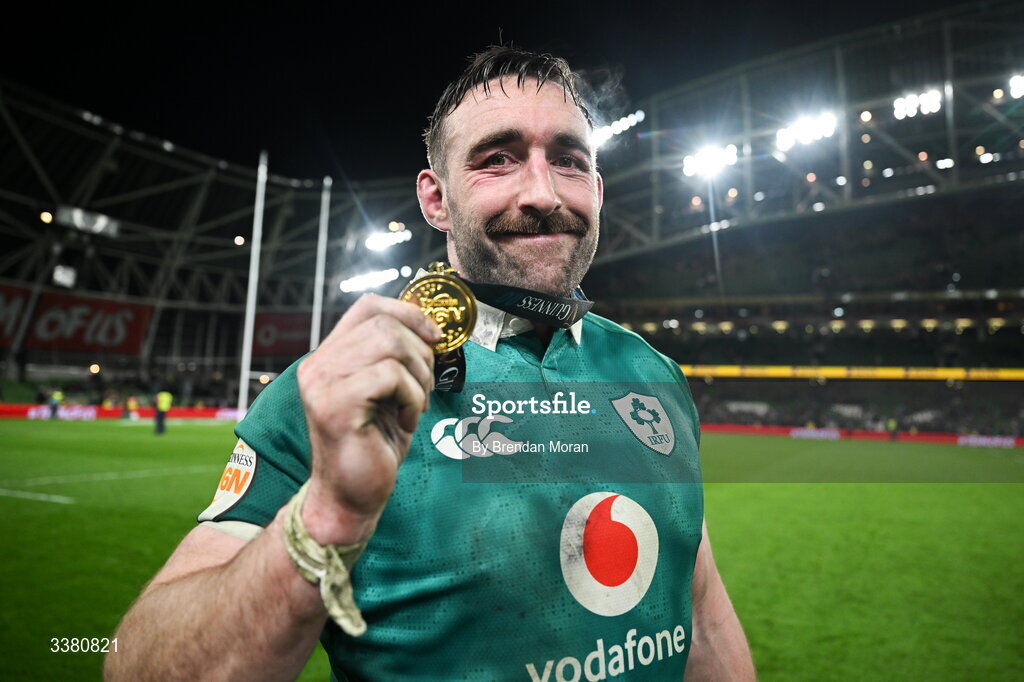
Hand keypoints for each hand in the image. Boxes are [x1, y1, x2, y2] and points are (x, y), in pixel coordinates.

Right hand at [296, 294, 441, 544]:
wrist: (351, 498)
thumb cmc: (374, 446)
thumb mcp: (388, 392)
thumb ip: (395, 358)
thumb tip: (431, 328)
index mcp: (329, 356)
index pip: (368, 305)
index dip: (409, 313)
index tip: (435, 338)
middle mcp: (318, 365)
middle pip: (384, 322)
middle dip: (420, 352)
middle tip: (424, 388)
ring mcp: (322, 384)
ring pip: (389, 344)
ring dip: (418, 375)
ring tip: (415, 405)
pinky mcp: (335, 406)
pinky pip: (390, 376)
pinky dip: (411, 397)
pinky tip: (406, 421)